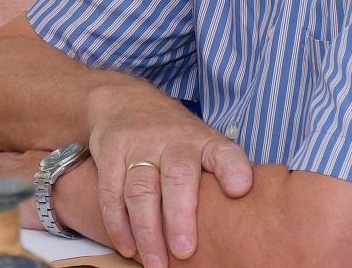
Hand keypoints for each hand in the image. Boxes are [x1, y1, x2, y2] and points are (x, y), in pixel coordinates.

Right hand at [87, 91, 252, 267]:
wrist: (124, 100)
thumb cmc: (172, 135)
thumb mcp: (200, 142)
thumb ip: (217, 173)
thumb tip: (239, 213)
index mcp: (201, 141)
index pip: (222, 151)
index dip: (232, 169)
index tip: (240, 189)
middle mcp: (172, 141)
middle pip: (177, 176)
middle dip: (180, 216)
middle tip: (185, 251)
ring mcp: (139, 145)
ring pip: (141, 190)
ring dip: (147, 231)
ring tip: (156, 265)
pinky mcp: (111, 152)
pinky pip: (111, 192)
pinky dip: (117, 225)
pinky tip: (128, 247)